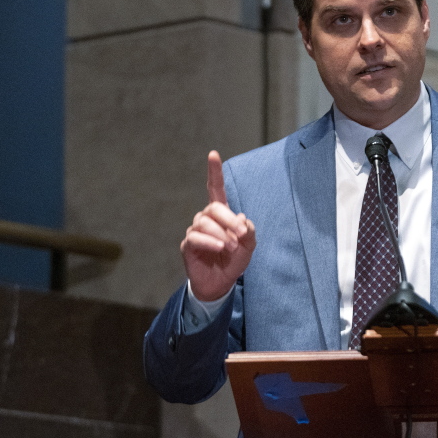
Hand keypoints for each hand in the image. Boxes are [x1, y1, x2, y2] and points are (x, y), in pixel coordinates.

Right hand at [180, 151, 255, 300]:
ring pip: (205, 222)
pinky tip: (219, 248)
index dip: (214, 172)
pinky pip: (196, 237)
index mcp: (221, 214)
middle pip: (214, 208)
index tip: (213, 154)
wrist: (221, 282)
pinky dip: (210, 241)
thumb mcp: (249, 245)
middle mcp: (206, 218)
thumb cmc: (234, 260)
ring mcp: (195, 231)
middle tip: (241, 236)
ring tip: (230, 247)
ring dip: (221, 234)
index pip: (216, 189)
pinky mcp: (188, 245)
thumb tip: (242, 218)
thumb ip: (249, 231)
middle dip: (229, 220)